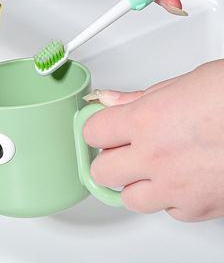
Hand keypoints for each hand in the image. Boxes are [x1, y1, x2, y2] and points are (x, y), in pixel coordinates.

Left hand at [83, 59, 223, 221]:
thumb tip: (111, 100)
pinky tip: (180, 178)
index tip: (100, 126)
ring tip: (150, 165)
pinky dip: (168, 198)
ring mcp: (179, 187)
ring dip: (133, 183)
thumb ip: (139, 97)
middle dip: (107, 158)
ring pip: (129, 199)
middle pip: (101, 171)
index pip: (92, 132)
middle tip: (121, 147)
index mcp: (147, 121)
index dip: (94, 127)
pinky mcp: (202, 207)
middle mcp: (157, 157)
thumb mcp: (183, 83)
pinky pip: (168, 211)